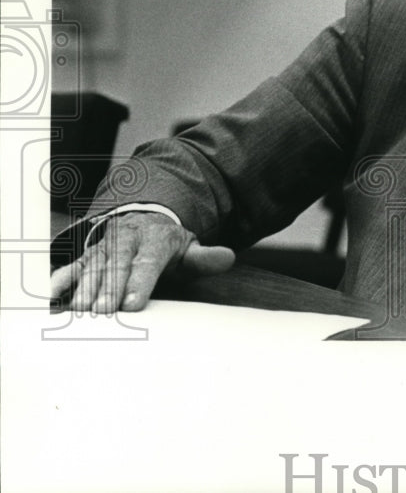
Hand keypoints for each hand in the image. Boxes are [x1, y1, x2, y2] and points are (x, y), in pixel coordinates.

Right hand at [50, 212, 234, 312]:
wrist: (145, 219)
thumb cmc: (169, 245)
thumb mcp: (190, 248)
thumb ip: (206, 257)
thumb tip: (228, 257)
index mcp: (154, 239)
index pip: (147, 262)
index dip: (140, 282)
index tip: (134, 303)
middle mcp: (126, 240)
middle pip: (116, 265)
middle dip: (108, 287)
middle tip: (101, 311)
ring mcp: (104, 247)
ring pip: (92, 266)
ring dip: (83, 287)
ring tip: (78, 310)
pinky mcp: (86, 256)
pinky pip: (71, 266)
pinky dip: (60, 279)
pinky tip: (51, 295)